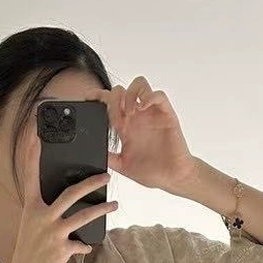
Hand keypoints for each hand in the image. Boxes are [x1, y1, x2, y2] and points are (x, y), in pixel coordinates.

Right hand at [4, 134, 118, 262]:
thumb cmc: (28, 254)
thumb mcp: (32, 229)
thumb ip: (45, 214)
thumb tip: (66, 206)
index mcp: (31, 208)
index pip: (31, 175)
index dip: (33, 154)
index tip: (36, 134)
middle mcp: (41, 217)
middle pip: (71, 193)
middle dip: (91, 182)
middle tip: (107, 175)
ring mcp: (52, 233)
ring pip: (83, 216)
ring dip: (102, 209)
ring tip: (114, 204)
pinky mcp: (62, 249)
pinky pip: (81, 243)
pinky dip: (84, 245)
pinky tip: (86, 246)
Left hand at [90, 77, 198, 194]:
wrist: (172, 177)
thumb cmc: (152, 172)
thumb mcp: (123, 166)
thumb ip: (109, 157)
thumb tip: (93, 153)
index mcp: (125, 127)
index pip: (109, 104)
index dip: (99, 97)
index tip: (90, 99)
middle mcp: (137, 117)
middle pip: (121, 91)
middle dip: (114, 99)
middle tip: (116, 117)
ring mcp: (151, 113)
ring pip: (139, 85)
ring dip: (130, 94)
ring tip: (129, 112)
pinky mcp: (166, 114)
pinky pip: (158, 95)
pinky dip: (149, 97)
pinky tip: (143, 108)